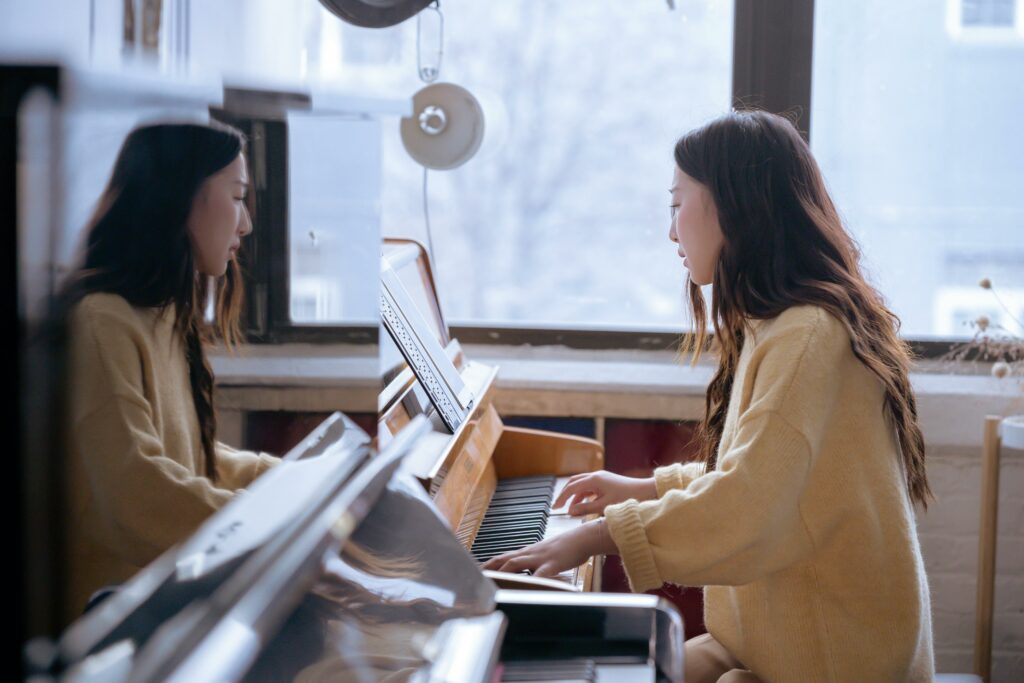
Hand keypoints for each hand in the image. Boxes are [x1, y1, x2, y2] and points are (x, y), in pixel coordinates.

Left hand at [481, 520, 617, 577]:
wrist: (584, 537)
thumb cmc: (569, 547)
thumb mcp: (549, 555)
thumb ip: (538, 564)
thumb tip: (531, 573)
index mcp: (529, 552)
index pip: (504, 557)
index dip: (490, 564)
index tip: (478, 571)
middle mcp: (530, 553)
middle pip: (504, 559)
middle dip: (489, 568)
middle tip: (474, 577)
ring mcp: (540, 558)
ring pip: (515, 564)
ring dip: (501, 573)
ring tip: (491, 582)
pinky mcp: (553, 564)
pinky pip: (540, 574)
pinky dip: (531, 582)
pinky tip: (525, 589)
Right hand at [553, 470, 657, 516]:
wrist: (646, 492)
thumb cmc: (627, 498)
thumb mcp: (604, 506)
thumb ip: (585, 509)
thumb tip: (570, 511)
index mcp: (594, 479)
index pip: (571, 488)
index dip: (561, 498)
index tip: (555, 508)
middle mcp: (596, 475)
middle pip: (574, 482)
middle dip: (565, 494)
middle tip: (558, 505)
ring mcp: (601, 477)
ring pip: (582, 484)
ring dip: (575, 495)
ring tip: (571, 508)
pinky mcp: (606, 481)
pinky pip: (589, 486)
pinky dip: (583, 495)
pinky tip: (584, 504)